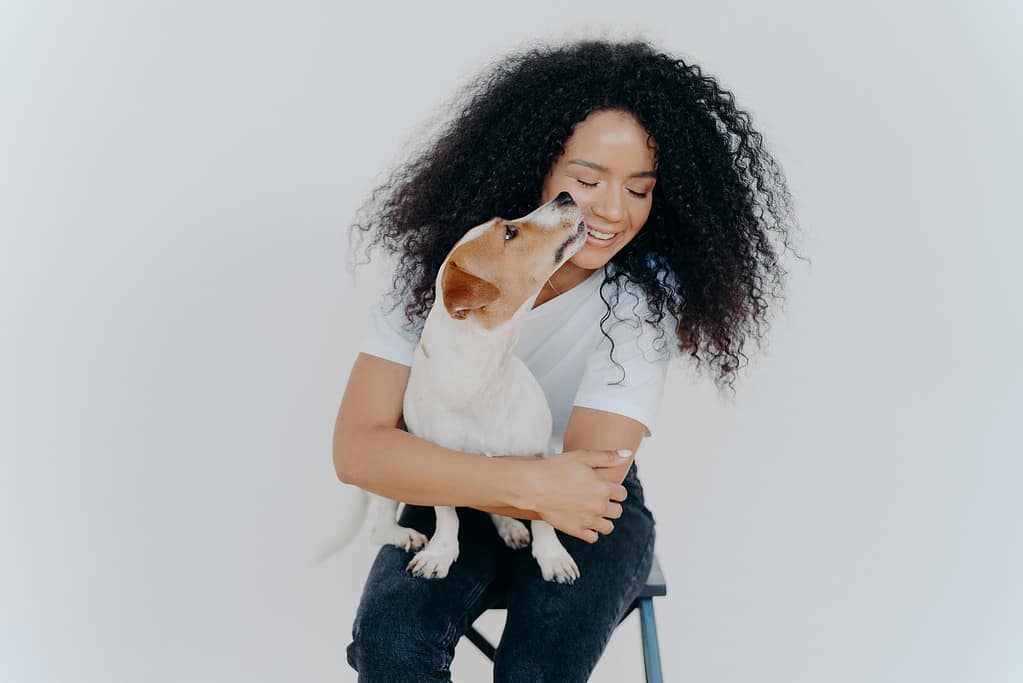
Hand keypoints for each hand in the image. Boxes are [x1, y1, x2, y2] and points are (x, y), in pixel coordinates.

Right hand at [515, 450, 630, 542]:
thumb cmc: (555, 468)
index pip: (622, 494)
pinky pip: (593, 537)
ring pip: (608, 527)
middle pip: (617, 511)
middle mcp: (599, 506)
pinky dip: (591, 531)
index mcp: (603, 488)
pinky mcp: (576, 531)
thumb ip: (607, 457)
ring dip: (604, 520)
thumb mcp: (582, 456)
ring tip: (592, 512)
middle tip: (597, 499)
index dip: (615, 490)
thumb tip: (627, 454)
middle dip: (610, 505)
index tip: (605, 488)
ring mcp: (588, 520)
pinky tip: (583, 521)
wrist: (533, 486)